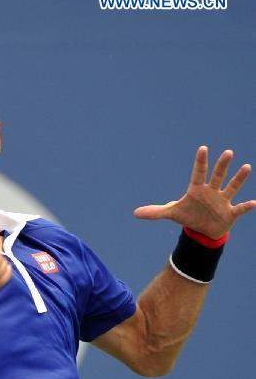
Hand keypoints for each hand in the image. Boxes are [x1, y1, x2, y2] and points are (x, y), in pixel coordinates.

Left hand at [134, 146, 255, 238]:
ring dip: (239, 179)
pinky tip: (254, 202)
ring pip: (232, 187)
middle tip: (228, 152)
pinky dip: (246, 206)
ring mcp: (222, 201)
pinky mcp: (230, 213)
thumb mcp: (171, 214)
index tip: (203, 148)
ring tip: (246, 167)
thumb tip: (135, 213)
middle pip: (217, 176)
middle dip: (222, 166)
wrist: (202, 230)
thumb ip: (155, 212)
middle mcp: (211, 192)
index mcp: (197, 190)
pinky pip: (240, 208)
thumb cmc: (188, 216)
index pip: (198, 173)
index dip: (200, 162)